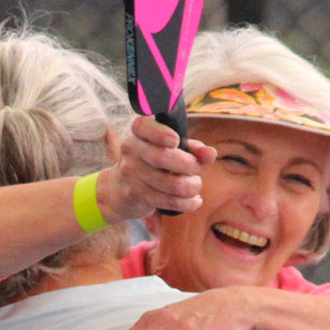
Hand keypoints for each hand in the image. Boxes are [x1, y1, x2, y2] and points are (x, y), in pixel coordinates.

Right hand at [97, 116, 215, 220]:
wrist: (118, 190)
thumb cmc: (152, 163)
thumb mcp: (170, 150)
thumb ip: (192, 149)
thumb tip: (211, 153)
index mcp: (138, 133)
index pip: (142, 126)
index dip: (160, 133)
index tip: (175, 140)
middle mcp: (131, 151)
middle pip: (162, 157)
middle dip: (189, 165)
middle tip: (195, 168)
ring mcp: (131, 174)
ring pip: (170, 184)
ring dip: (191, 187)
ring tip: (195, 186)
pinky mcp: (136, 195)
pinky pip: (168, 202)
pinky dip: (188, 203)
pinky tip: (194, 201)